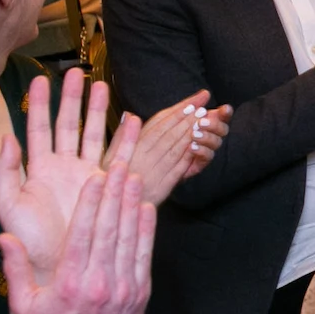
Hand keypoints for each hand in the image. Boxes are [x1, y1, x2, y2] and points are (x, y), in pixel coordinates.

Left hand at [0, 71, 116, 285]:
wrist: (58, 263)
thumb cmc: (30, 240)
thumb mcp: (8, 205)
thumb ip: (6, 172)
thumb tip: (8, 138)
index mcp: (37, 169)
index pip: (38, 128)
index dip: (39, 104)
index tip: (42, 79)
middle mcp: (63, 166)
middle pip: (68, 124)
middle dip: (72, 98)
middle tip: (77, 73)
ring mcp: (85, 174)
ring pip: (93, 133)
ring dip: (98, 110)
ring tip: (102, 86)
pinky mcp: (105, 185)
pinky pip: (117, 156)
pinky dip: (126, 138)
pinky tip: (132, 120)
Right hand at [0, 161, 153, 313]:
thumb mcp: (24, 304)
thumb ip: (16, 268)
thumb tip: (5, 236)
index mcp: (69, 283)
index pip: (82, 235)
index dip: (91, 204)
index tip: (96, 178)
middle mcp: (98, 282)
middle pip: (109, 230)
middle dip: (115, 194)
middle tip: (119, 166)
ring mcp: (123, 287)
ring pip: (129, 238)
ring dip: (132, 204)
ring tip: (134, 177)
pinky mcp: (140, 291)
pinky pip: (145, 254)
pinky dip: (146, 229)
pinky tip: (146, 207)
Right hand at [106, 89, 228, 205]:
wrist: (112, 212)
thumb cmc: (108, 182)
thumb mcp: (108, 158)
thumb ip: (121, 136)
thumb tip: (129, 115)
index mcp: (131, 149)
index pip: (159, 124)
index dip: (178, 111)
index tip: (194, 101)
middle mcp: (143, 159)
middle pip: (170, 134)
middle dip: (189, 118)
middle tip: (205, 106)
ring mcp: (154, 173)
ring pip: (176, 148)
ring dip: (192, 133)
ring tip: (206, 119)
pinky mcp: (162, 188)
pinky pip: (179, 168)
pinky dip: (189, 154)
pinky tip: (199, 144)